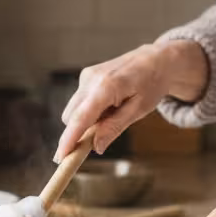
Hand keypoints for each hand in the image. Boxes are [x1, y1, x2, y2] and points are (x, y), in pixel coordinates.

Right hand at [54, 41, 208, 161]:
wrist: (155, 59)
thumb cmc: (151, 84)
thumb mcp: (139, 109)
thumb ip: (115, 127)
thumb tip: (96, 147)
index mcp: (106, 87)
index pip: (81, 117)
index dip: (69, 139)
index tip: (61, 157)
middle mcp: (91, 79)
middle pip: (71, 117)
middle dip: (80, 132)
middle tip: (101, 138)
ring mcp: (86, 76)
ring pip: (73, 110)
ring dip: (86, 120)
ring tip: (113, 113)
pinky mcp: (85, 75)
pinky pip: (80, 102)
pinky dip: (89, 110)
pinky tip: (109, 104)